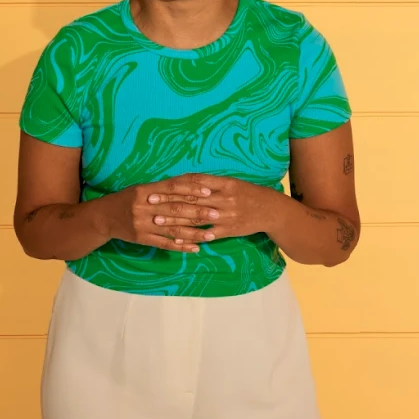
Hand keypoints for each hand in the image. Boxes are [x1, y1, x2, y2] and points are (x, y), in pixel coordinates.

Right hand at [103, 175, 220, 253]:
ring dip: (194, 233)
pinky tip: (195, 248)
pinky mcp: (142, 239)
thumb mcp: (142, 188)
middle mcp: (144, 207)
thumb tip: (190, 184)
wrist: (104, 217)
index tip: (208, 192)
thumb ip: (163, 188)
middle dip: (197, 212)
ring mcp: (143, 224)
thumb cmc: (127, 199)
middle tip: (216, 214)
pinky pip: (164, 244)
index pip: (172, 188)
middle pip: (175, 209)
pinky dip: (181, 246)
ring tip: (211, 235)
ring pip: (173, 229)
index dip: (191, 189)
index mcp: (145, 190)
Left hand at [147, 173, 274, 241]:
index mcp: (222, 183)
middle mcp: (222, 198)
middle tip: (149, 203)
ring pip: (195, 218)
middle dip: (168, 202)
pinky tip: (177, 238)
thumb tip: (185, 180)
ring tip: (157, 221)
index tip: (156, 187)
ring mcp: (225, 215)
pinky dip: (190, 236)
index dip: (173, 186)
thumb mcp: (230, 182)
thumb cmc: (246, 193)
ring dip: (174, 220)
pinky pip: (206, 234)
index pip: (193, 183)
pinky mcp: (228, 229)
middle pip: (191, 200)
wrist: (269, 210)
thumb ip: (208, 182)